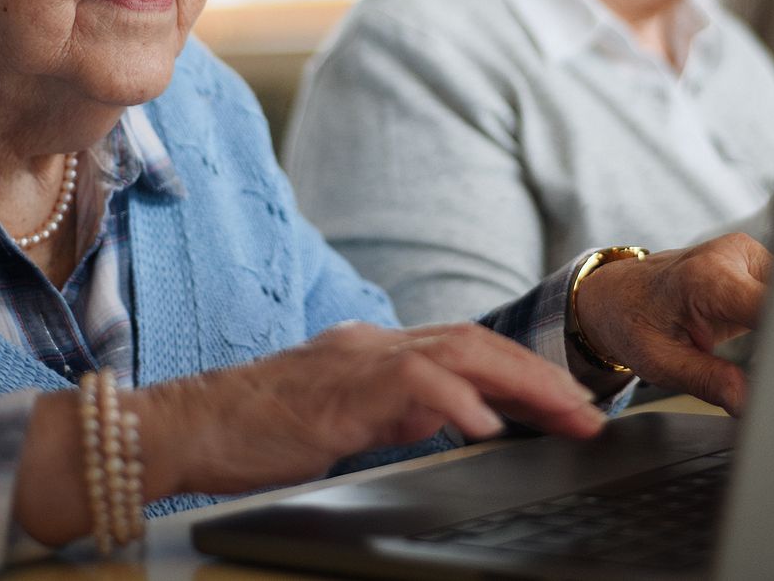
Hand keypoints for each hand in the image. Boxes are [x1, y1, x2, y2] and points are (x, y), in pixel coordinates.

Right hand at [143, 320, 605, 496]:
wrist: (184, 426)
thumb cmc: (257, 431)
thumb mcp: (346, 420)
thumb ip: (398, 412)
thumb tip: (457, 420)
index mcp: (377, 350)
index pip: (468, 348)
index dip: (526, 372)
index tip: (571, 404)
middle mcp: (373, 344)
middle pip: (476, 342)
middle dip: (540, 376)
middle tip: (589, 412)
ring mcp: (354, 361)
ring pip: (457, 352)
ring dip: (518, 384)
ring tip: (562, 414)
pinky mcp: (335, 392)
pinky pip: (408, 387)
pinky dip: (453, 403)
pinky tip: (484, 427)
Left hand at [572, 233, 772, 415]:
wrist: (618, 294)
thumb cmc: (633, 322)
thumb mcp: (662, 362)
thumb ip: (709, 381)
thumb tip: (749, 404)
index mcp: (706, 277)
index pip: (771, 306)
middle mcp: (732, 254)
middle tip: (771, 371)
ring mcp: (747, 252)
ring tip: (759, 351)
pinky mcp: (756, 260)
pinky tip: (761, 335)